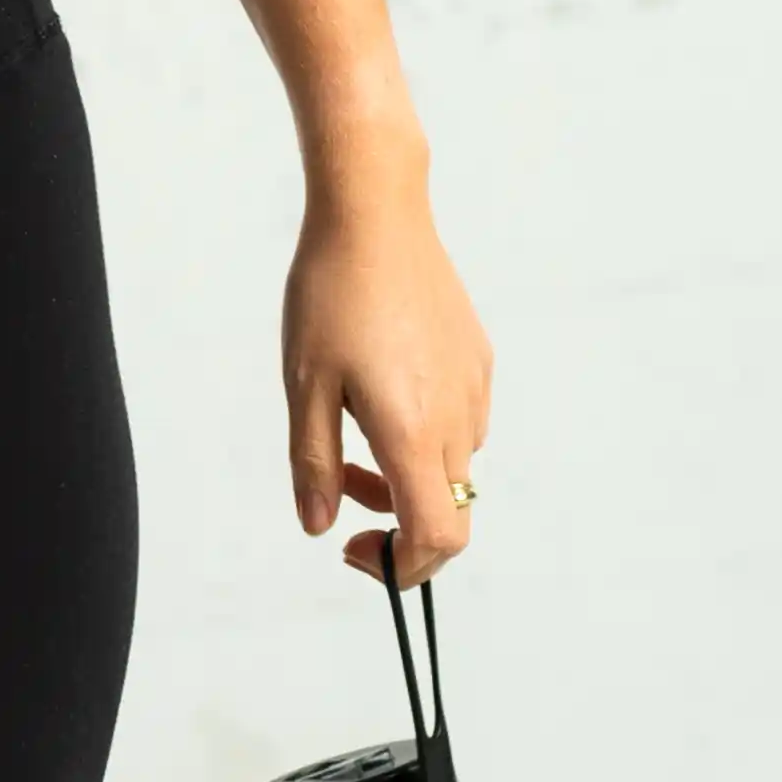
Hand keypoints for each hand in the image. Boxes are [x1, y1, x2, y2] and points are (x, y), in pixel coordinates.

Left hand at [283, 154, 493, 588]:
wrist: (376, 214)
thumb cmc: (330, 294)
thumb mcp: (303, 385)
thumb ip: (314, 464)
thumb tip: (320, 525)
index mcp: (413, 430)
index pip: (437, 537)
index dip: (402, 567)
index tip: (356, 551)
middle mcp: (457, 417)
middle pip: (449, 513)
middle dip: (397, 527)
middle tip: (343, 505)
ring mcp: (474, 387)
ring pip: (452, 468)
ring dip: (407, 478)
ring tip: (349, 436)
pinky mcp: (477, 359)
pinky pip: (460, 424)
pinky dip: (424, 436)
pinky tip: (381, 391)